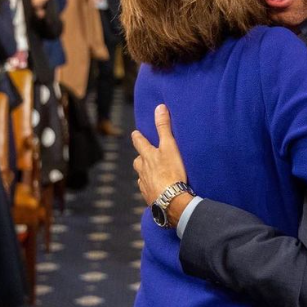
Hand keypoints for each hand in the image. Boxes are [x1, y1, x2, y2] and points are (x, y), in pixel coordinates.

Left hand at [132, 105, 190, 225]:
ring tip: (151, 172)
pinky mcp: (150, 197)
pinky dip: (150, 187)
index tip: (135, 133)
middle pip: (137, 162)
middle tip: (143, 155)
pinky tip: (155, 188)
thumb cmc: (171, 171)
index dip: (137, 137)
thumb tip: (159, 107)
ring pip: (141, 176)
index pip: (139, 143)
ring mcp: (145, 184)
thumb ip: (164, 127)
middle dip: (140, 157)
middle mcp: (143, 170)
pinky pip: (147, 190)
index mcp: (147, 156)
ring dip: (144, 173)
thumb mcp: (169, 146)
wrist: (171, 199)